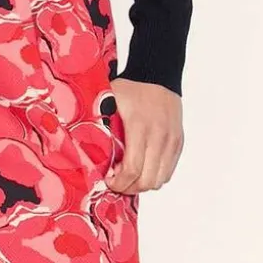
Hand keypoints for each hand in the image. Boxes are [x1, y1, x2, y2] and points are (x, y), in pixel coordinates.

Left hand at [106, 77, 182, 193]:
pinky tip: (142, 167)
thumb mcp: (108, 104)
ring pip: (160, 179)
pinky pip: (169, 170)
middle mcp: (159, 136)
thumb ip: (100, 127)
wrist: (157, 74)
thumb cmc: (130, 89)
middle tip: (116, 182)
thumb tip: (83, 151)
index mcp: (139, 127)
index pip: (132, 169)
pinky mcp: (179, 142)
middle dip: (129, 188)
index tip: (108, 180)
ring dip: (143, 184)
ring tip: (129, 175)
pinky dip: (155, 175)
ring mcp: (172, 140)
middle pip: (148, 180)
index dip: (119, 183)